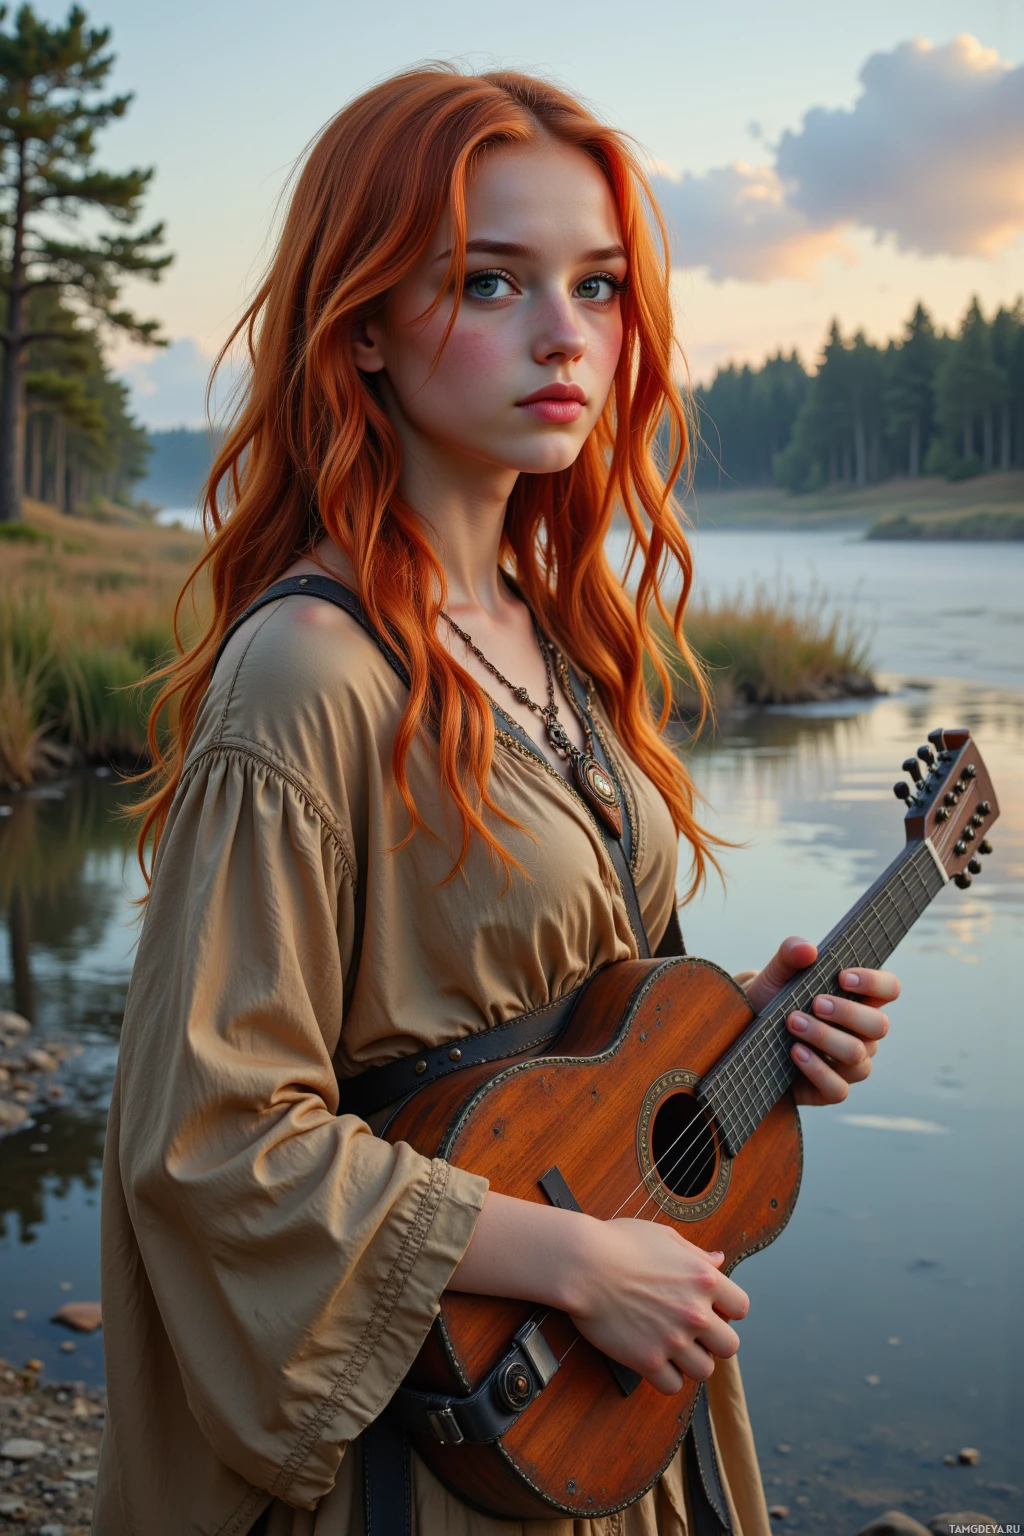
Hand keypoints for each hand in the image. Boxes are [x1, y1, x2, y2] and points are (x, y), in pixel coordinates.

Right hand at [449, 1192, 748, 1393]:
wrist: (582, 1264)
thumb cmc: (618, 1242)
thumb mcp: (664, 1236)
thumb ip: (696, 1253)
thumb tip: (720, 1261)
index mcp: (704, 1279)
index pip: (742, 1308)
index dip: (727, 1309)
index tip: (711, 1308)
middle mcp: (695, 1312)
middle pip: (729, 1347)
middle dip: (713, 1340)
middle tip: (692, 1332)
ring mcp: (673, 1339)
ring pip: (704, 1370)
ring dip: (690, 1361)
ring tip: (672, 1348)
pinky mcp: (647, 1360)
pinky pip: (672, 1385)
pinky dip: (665, 1376)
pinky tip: (654, 1359)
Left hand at [746, 936, 899, 1106]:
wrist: (744, 1034)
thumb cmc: (770, 1001)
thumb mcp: (775, 975)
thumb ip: (789, 956)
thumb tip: (808, 949)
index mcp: (858, 1000)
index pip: (889, 989)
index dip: (875, 983)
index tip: (843, 976)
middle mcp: (860, 1034)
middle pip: (880, 1025)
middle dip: (848, 1013)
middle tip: (815, 1003)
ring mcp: (848, 1065)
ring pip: (858, 1056)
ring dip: (826, 1038)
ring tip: (793, 1023)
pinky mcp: (829, 1090)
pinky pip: (839, 1089)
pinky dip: (818, 1070)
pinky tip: (795, 1052)